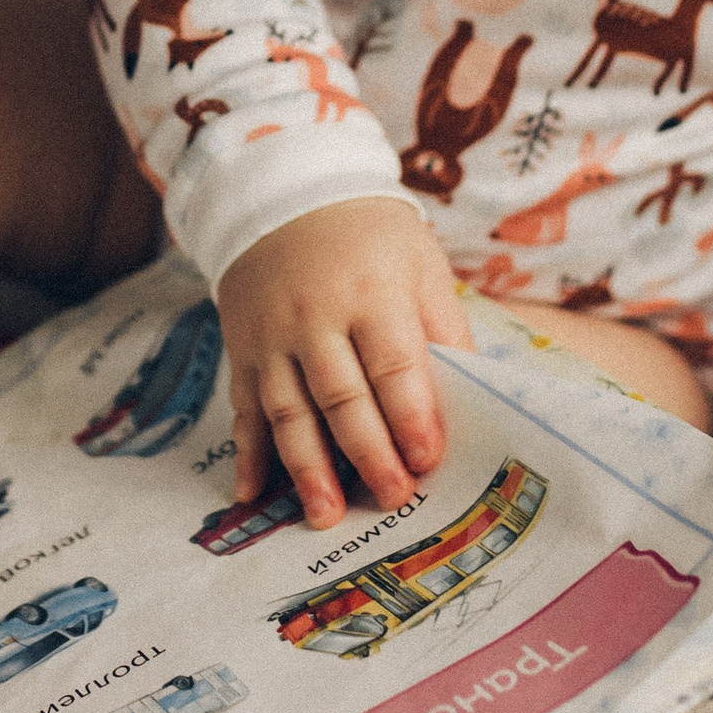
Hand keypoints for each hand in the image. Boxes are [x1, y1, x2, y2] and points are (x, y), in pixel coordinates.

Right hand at [219, 197, 469, 526]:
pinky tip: (251, 494)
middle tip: (391, 498)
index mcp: (370, 294)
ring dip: (306, 468)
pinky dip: (246, 454)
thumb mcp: (421, 266)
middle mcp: (314, 318)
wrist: (287, 197)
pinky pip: (243, 408)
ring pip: (287, 411)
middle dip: (367, 452)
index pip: (393, 364)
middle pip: (340, 395)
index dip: (410, 415)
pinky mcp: (243, 352)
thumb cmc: (372, 239)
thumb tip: (469, 402)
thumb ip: (444, 331)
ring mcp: (272, 337)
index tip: (427, 461)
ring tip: (325, 515)